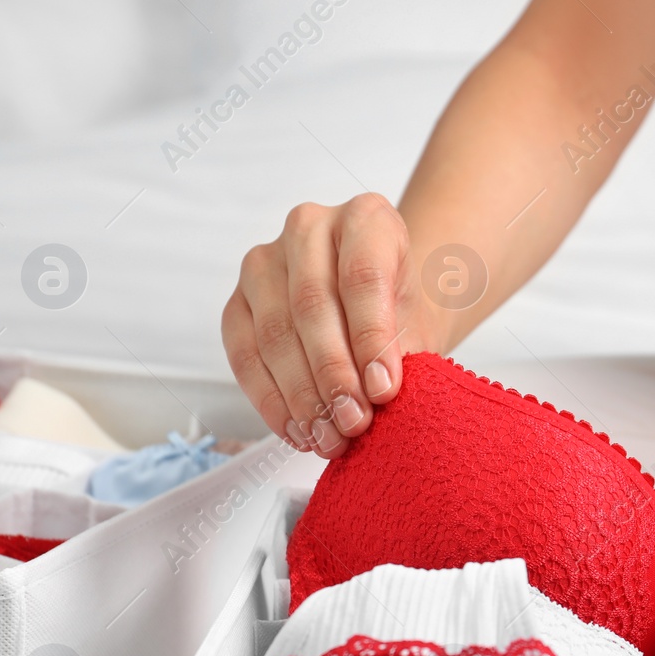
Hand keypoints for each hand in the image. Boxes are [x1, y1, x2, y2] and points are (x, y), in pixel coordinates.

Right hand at [222, 194, 430, 457]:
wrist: (376, 307)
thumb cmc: (398, 312)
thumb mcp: (417, 324)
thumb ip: (402, 353)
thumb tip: (378, 397)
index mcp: (366, 218)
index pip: (362, 277)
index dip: (371, 339)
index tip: (384, 391)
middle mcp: (309, 227)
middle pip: (313, 305)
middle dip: (334, 375)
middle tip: (354, 423)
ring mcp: (265, 260)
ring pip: (275, 333)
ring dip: (302, 396)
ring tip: (330, 437)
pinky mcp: (237, 300)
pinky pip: (244, 353)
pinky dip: (271, 400)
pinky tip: (298, 429)